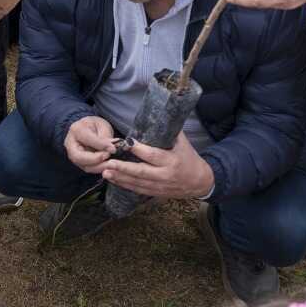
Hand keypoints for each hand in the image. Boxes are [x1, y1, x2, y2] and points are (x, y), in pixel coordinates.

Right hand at [64, 116, 115, 173]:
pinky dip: (99, 169)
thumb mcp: (102, 126)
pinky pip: (89, 168)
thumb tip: (112, 149)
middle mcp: (71, 144)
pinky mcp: (79, 163)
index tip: (113, 149)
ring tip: (112, 164)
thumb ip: (105, 137)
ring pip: (84, 166)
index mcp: (76, 130)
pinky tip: (108, 166)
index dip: (101, 145)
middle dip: (96, 159)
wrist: (88, 130)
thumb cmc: (95, 126)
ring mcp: (74, 155)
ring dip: (99, 167)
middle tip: (109, 157)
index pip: (87, 139)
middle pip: (79, 157)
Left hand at [101, 133, 215, 199]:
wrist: (199, 182)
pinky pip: (137, 190)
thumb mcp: (184, 144)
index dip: (139, 149)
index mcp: (172, 161)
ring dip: (120, 178)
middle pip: (141, 172)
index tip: (126, 142)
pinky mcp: (155, 193)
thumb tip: (160, 113)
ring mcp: (159, 186)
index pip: (152, 154)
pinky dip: (124, 185)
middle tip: (108, 162)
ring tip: (105, 172)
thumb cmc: (190, 159)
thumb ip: (171, 131)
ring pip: (136, 182)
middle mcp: (164, 175)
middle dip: (123, 167)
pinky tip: (113, 180)